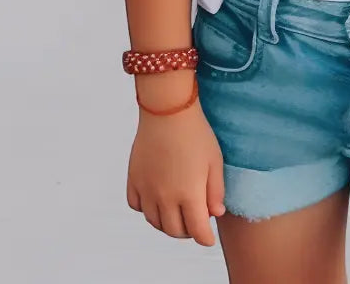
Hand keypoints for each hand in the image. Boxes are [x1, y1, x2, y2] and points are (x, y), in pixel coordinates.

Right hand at [127, 75, 225, 244]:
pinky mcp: (134, 178)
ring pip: (154, 221)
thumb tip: (215, 213)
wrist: (167, 111)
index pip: (197, 230)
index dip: (205, 238)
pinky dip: (146, 209)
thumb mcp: (215, 161)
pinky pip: (136, 205)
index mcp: (189, 194)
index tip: (208, 238)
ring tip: (177, 215)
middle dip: (187, 232)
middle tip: (194, 224)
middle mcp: (165, 196)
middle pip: (174, 230)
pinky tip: (156, 200)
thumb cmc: (195, 133)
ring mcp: (146, 188)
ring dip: (166, 224)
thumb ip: (216, 191)